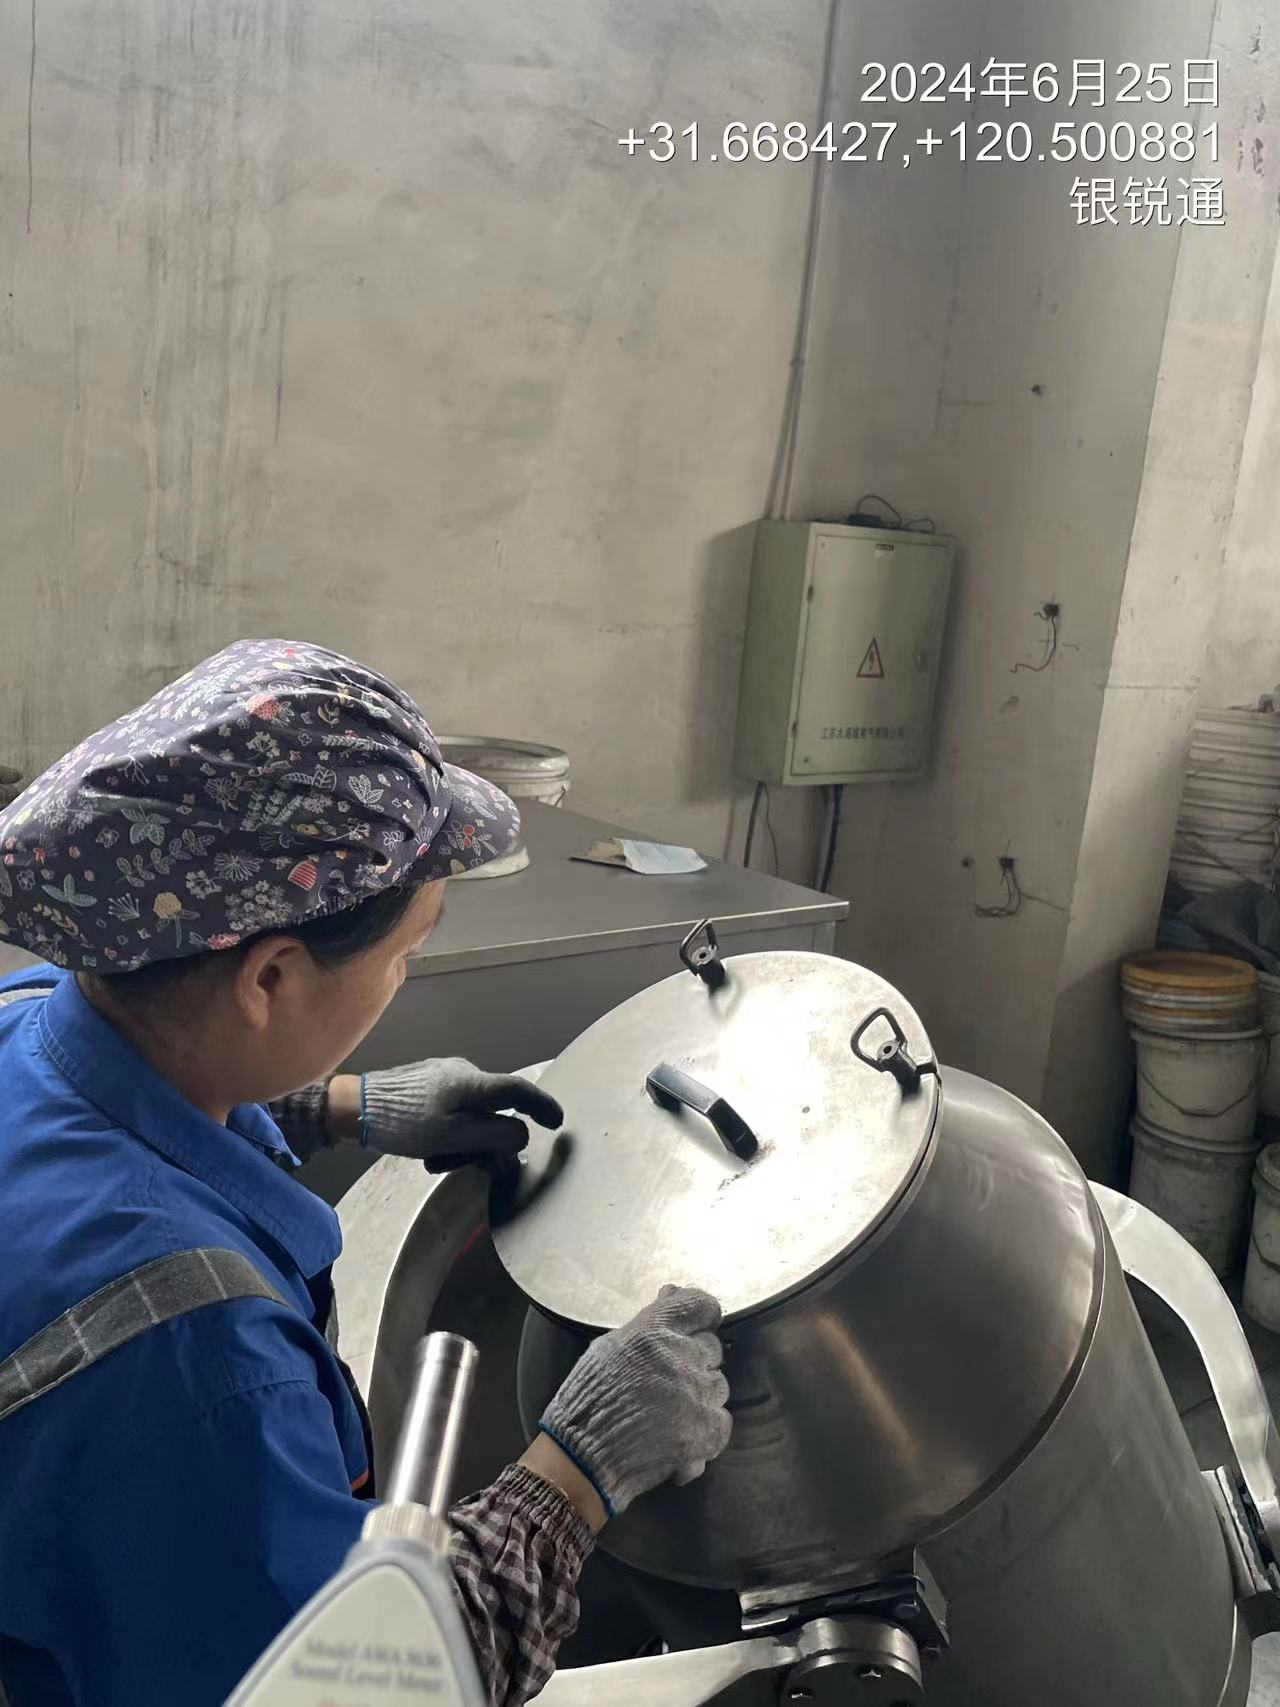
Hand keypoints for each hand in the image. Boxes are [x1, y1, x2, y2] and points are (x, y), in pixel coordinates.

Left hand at [331, 1060, 562, 1169]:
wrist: (354, 1107)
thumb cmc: (403, 1122)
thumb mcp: (452, 1137)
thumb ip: (493, 1136)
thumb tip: (522, 1135)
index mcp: (473, 1083)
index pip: (519, 1090)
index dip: (542, 1106)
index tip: (557, 1123)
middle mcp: (463, 1074)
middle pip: (494, 1111)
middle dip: (487, 1142)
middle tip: (474, 1166)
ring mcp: (444, 1078)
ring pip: (472, 1116)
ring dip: (464, 1144)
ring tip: (437, 1163)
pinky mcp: (427, 1086)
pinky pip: (453, 1113)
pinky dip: (450, 1135)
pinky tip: (428, 1153)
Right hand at [537, 1286, 732, 1516]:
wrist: (583, 1459)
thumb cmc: (588, 1400)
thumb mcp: (609, 1347)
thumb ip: (647, 1322)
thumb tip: (671, 1292)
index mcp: (654, 1332)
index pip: (701, 1305)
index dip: (701, 1316)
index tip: (695, 1327)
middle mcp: (681, 1357)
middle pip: (712, 1347)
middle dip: (694, 1360)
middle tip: (667, 1379)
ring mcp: (696, 1395)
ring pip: (718, 1384)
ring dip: (699, 1395)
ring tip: (669, 1412)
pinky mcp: (706, 1431)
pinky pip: (722, 1419)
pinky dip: (705, 1428)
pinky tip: (679, 1434)